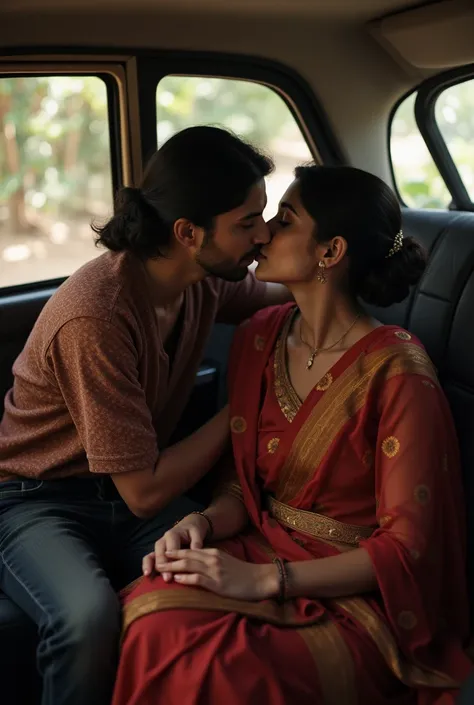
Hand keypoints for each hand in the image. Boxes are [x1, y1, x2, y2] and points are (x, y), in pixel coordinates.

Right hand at [142, 513, 209, 580]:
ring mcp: (159, 547)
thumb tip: (196, 550)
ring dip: (149, 566)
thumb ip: (196, 541)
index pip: (171, 549)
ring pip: (151, 555)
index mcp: (173, 535)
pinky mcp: (157, 552)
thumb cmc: (193, 530)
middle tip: (166, 579)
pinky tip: (146, 576)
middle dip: (162, 566)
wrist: (188, 525)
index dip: (171, 561)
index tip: (173, 573)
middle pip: (160, 553)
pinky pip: (149, 558)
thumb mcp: (197, 532)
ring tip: (147, 576)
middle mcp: (163, 540)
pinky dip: (147, 566)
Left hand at [155, 548, 278, 600]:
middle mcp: (212, 558)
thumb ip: (211, 562)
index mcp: (213, 553)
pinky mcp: (217, 583)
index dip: (176, 552)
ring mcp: (214, 570)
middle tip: (157, 560)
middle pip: (186, 555)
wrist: (260, 579)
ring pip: (189, 565)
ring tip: (161, 568)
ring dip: (173, 567)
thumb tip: (196, 566)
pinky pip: (198, 579)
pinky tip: (177, 579)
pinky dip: (186, 578)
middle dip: (170, 558)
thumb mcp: (226, 563)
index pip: (190, 550)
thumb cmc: (243, 574)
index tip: (164, 554)